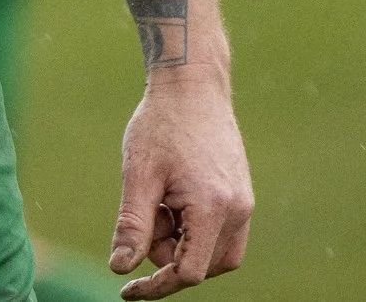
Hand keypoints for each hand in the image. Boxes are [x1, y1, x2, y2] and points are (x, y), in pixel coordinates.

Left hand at [109, 70, 253, 297]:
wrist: (192, 84)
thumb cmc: (161, 125)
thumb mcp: (138, 175)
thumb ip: (132, 225)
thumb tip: (121, 269)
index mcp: (212, 208)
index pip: (188, 272)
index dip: (156, 285)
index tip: (127, 290)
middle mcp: (238, 210)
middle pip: (201, 267)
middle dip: (167, 255)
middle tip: (146, 215)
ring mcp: (244, 203)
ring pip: (214, 254)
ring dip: (181, 244)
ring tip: (159, 203)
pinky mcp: (242, 195)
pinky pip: (220, 233)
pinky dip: (193, 230)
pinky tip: (172, 199)